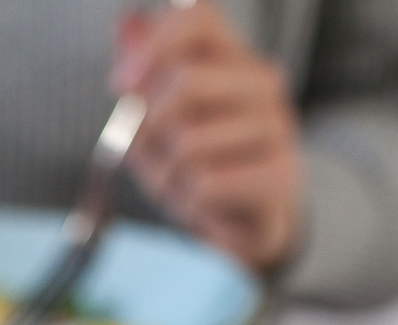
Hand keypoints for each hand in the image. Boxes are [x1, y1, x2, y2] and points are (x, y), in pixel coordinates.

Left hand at [112, 2, 302, 270]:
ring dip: (168, 176)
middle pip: (185, 82)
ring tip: (182, 187)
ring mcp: (276, 128)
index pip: (198, 19)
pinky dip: (190, 203)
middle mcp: (262, 83)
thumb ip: (143, 75)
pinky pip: (207, 185)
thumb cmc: (202, 168)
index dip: (152, 45)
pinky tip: (204, 207)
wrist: (249, 230)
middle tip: (153, 157)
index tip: (119, 83)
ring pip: (189, 143)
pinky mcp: (278, 177)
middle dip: (149, 129)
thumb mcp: (159, 123)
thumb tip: (127, 22)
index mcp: (234, 59)